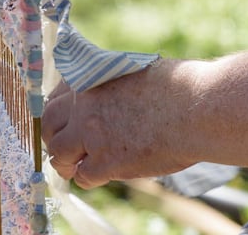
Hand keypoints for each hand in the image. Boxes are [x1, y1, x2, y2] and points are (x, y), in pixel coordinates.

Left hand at [41, 67, 196, 188]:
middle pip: (48, 123)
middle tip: (66, 146)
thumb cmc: (180, 87)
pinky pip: (83, 176)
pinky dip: (89, 177)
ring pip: (58, 153)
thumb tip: (106, 94)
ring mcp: (93, 133)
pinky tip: (102, 174)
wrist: (198, 107)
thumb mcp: (136, 69)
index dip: (58, 111)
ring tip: (77, 165)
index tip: (65, 121)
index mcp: (92, 76)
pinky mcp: (106, 161)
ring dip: (66, 161)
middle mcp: (85, 103)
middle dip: (53, 136)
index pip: (56, 95)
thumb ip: (112, 81)